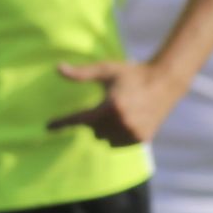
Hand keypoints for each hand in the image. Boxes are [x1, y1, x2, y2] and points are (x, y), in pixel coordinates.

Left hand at [45, 60, 183, 145]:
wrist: (165, 81)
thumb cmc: (132, 73)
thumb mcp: (106, 70)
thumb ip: (81, 73)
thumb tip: (57, 68)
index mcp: (111, 106)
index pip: (81, 119)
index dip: (63, 123)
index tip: (47, 127)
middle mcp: (122, 122)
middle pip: (94, 131)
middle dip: (95, 120)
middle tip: (108, 104)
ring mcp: (133, 132)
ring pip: (106, 139)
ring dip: (106, 129)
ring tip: (120, 112)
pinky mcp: (142, 139)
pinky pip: (119, 144)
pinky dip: (118, 135)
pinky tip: (128, 120)